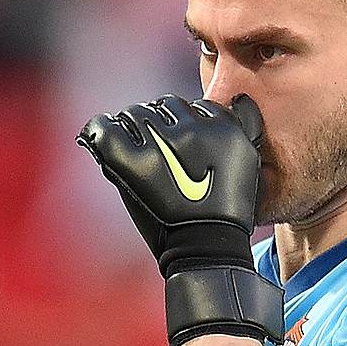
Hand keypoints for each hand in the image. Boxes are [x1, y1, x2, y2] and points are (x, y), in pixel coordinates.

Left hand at [76, 94, 282, 345]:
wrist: (207, 249)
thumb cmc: (227, 211)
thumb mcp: (246, 162)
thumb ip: (239, 127)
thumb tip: (237, 96)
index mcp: (222, 125)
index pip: (193, 106)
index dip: (184, 121)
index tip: (179, 139)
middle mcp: (191, 127)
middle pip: (164, 105)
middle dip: (158, 122)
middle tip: (154, 147)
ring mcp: (160, 142)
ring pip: (136, 113)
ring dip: (133, 127)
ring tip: (134, 151)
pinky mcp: (130, 160)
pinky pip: (104, 128)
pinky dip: (100, 130)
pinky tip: (100, 139)